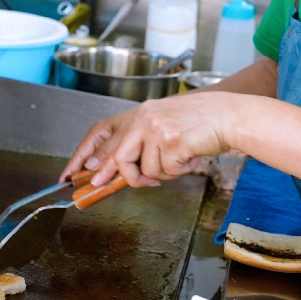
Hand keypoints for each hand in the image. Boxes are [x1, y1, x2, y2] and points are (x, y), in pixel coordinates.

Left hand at [59, 92, 235, 187]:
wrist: (228, 116)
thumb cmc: (200, 124)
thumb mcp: (164, 125)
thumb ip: (141, 142)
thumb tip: (115, 169)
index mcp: (140, 113)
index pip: (102, 132)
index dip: (84, 154)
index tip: (71, 172)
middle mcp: (145, 118)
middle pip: (118, 157)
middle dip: (114, 176)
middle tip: (101, 186)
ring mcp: (157, 130)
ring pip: (146, 169)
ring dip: (163, 173)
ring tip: (180, 159)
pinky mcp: (171, 143)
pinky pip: (165, 172)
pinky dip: (178, 171)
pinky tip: (190, 157)